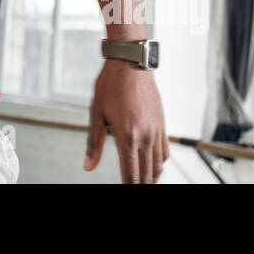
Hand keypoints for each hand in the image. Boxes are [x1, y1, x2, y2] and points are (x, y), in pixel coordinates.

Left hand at [84, 58, 168, 182]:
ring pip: (158, 166)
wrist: (130, 63)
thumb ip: (93, 143)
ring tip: (144, 184)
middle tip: (132, 188)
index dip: (127, 187)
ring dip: (151, 179)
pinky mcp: (162, 125)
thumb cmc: (110, 84)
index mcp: (127, 136)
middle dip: (140, 186)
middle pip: (146, 175)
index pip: (130, 174)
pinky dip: (160, 165)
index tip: (124, 190)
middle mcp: (145, 137)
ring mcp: (156, 131)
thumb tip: (88, 166)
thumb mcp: (96, 113)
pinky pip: (165, 152)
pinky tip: (153, 167)